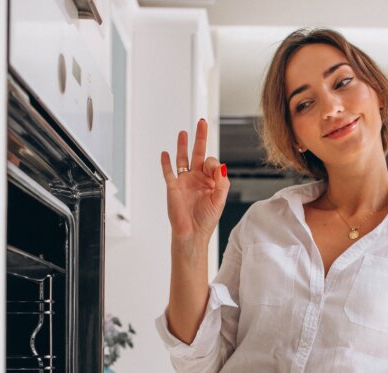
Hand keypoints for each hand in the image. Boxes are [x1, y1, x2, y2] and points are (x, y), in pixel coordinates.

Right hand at [159, 118, 229, 245]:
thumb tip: (221, 166)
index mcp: (210, 181)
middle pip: (198, 153)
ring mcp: (184, 181)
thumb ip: (221, 182)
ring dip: (182, 145)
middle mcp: (197, 178)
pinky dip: (166, 162)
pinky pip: (168, 171)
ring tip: (183, 132)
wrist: (192, 233)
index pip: (212, 163)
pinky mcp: (173, 186)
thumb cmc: (206, 220)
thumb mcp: (219, 200)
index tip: (213, 173)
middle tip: (201, 122)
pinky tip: (165, 153)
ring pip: (183, 159)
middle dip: (200, 137)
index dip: (213, 164)